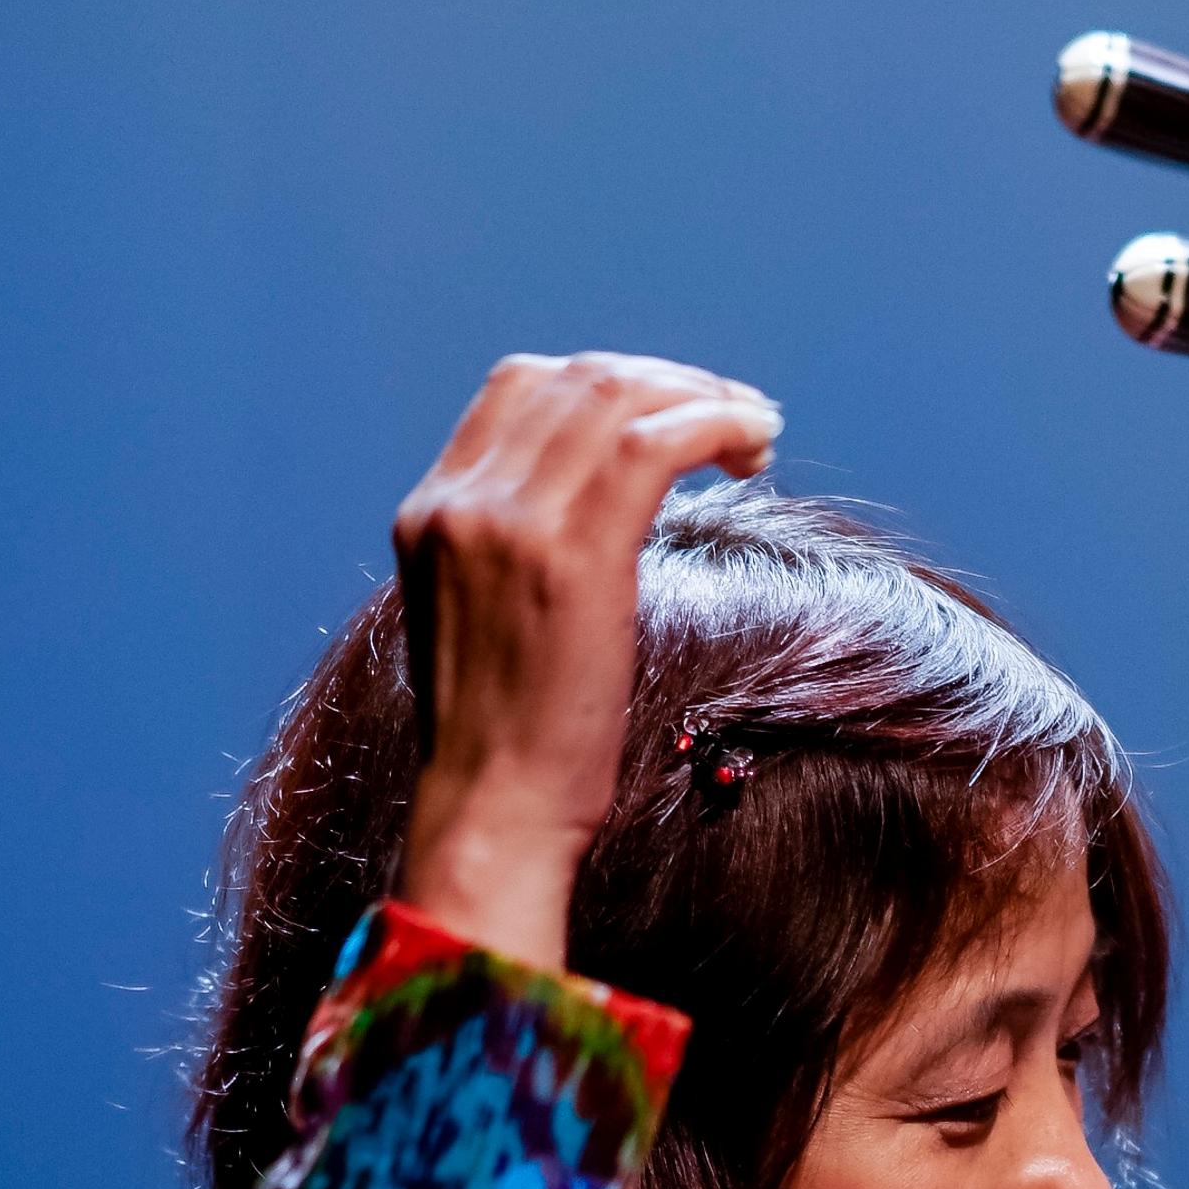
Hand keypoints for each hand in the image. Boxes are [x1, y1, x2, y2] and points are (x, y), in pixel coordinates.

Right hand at [389, 353, 780, 970]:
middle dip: (669, 383)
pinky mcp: (574, 557)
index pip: (522, 387)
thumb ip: (515, 549)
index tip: (672, 416)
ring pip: (620, 397)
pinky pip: (653, 443)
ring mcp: (511, 523)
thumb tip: (597, 508)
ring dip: (703, 399)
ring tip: (755, 437)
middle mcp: (463, 501)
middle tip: (734, 422)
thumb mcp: (486, 619)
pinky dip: (714, 424)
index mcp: (433, 509)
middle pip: (579, 378)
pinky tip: (753, 447)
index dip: (611, 383)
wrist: (491, 809)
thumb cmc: (507, 738)